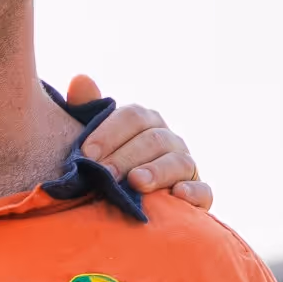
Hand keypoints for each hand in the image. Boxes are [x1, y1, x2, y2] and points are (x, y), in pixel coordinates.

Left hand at [66, 74, 212, 210]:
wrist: (124, 202)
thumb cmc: (105, 164)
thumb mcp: (94, 139)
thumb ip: (87, 111)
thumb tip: (80, 79)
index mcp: (144, 122)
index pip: (132, 116)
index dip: (109, 133)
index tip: (86, 153)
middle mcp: (168, 139)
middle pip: (153, 140)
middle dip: (126, 157)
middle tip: (103, 174)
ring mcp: (185, 166)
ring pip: (178, 162)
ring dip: (157, 171)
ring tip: (136, 182)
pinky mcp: (197, 194)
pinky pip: (203, 191)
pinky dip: (193, 192)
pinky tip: (178, 194)